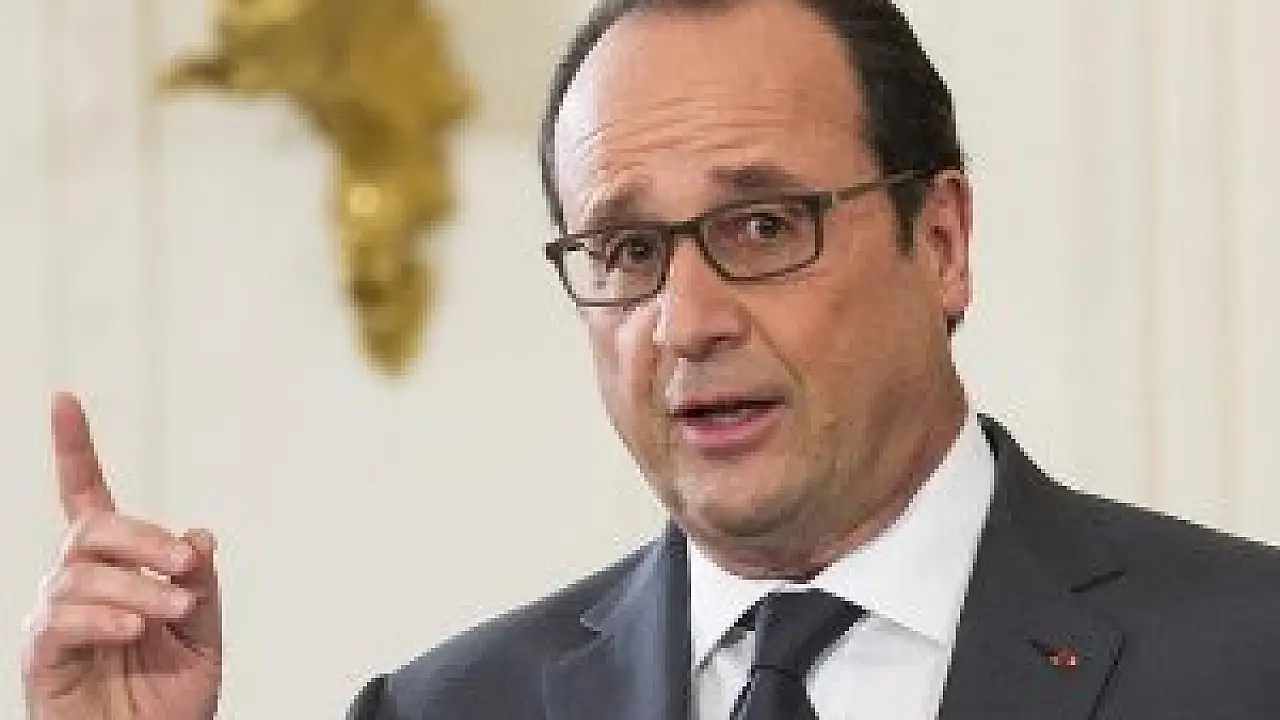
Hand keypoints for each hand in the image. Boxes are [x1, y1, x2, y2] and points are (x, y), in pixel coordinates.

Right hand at [22, 393, 222, 719]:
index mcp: (119, 569)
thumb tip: (200, 535)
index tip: (64, 401)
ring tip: (172, 612)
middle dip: (144, 537)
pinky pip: (62, 620)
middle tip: (185, 564)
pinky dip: (104, 616)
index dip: (74, 449)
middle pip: (92, 527)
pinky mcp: (42, 655)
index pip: (88, 498)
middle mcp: (79, 583)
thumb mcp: (202, 635)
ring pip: (81, 571)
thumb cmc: (169, 697)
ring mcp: (56, 618)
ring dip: (136, 585)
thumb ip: (200, 587)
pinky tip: (132, 628)